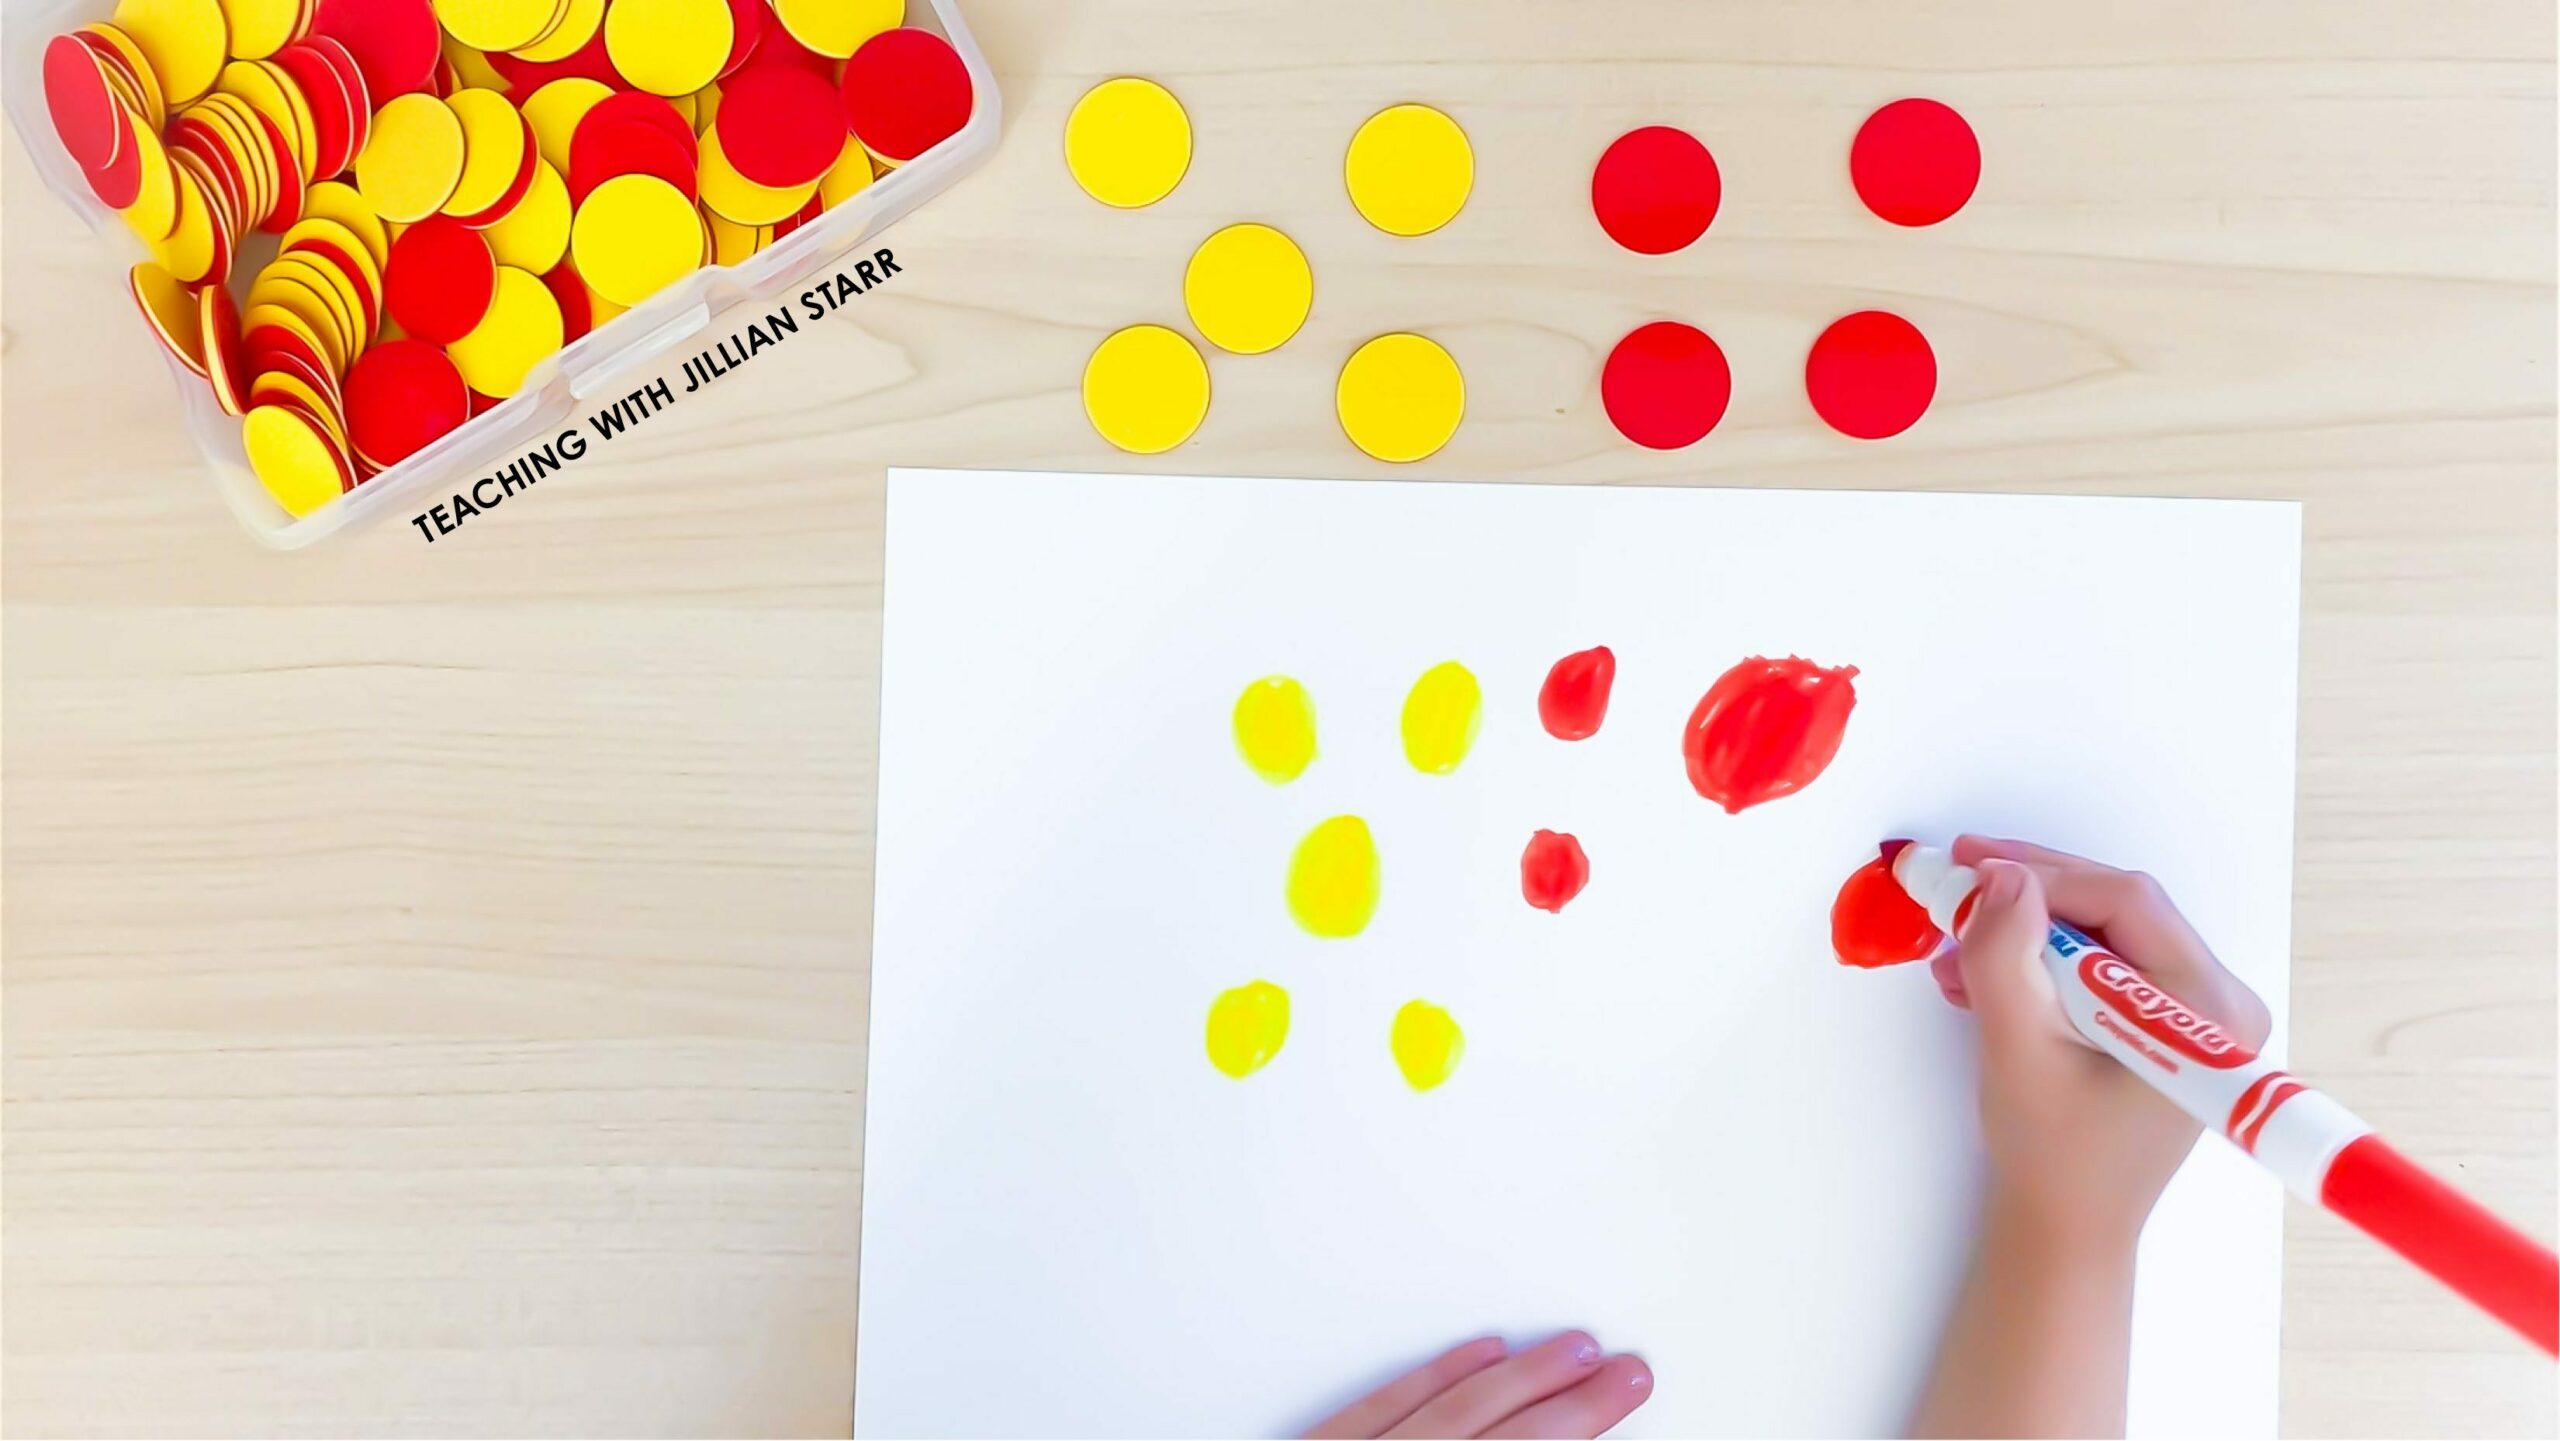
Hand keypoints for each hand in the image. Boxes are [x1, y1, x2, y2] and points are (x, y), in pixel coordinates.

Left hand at [1305, 1332, 1652, 1438]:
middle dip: (1569, 1399)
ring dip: (1517, 1376)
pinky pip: (1380, 1406)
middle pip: (1495, 1430)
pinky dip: (1436, 1376)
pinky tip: (1481, 1351)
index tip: (1625, 1391)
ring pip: (1446, 1410)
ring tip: (1574, 1348)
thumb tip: (1558, 1428)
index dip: (1581, 1421)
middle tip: (1625, 1371)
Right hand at [1930, 836, 2273, 1245]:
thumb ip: (2005, 958)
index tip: (1968, 868)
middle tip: (1956, 882)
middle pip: (2117, 908)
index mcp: (2206, 1012)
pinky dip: (2041, 958)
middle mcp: (2217, 1003)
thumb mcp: (2017, 1050)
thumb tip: (1999, 877)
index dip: (2041, 875)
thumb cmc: (2055, 1156)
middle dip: (2029, 895)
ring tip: (1958, 942)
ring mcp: (2194, 1012)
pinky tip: (1987, 971)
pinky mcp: (2164, 1021)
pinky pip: (2101, 961)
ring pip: (2101, 930)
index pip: (2124, 903)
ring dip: (2027, 928)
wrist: (2070, 1224)